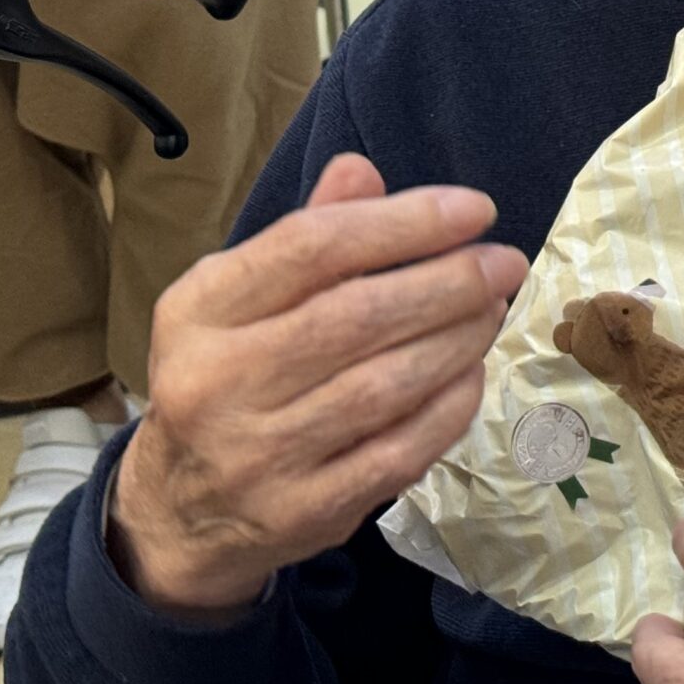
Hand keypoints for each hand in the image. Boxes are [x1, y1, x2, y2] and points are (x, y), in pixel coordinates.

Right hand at [110, 154, 527, 617]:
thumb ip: (304, 236)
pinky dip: (449, 406)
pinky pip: (399, 450)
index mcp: (199, 309)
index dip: (403, 222)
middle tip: (504, 262)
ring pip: (385, 386)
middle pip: (356, 316)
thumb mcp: (237, 299)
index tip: (475, 209)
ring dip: (458, 340)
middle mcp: (218, 380)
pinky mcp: (303, 511)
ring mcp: (258, 454)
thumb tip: (363, 170)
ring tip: (494, 308)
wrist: (179, 512)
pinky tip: (472, 372)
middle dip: (448, 282)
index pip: (312, 247)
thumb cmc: (226, 377)